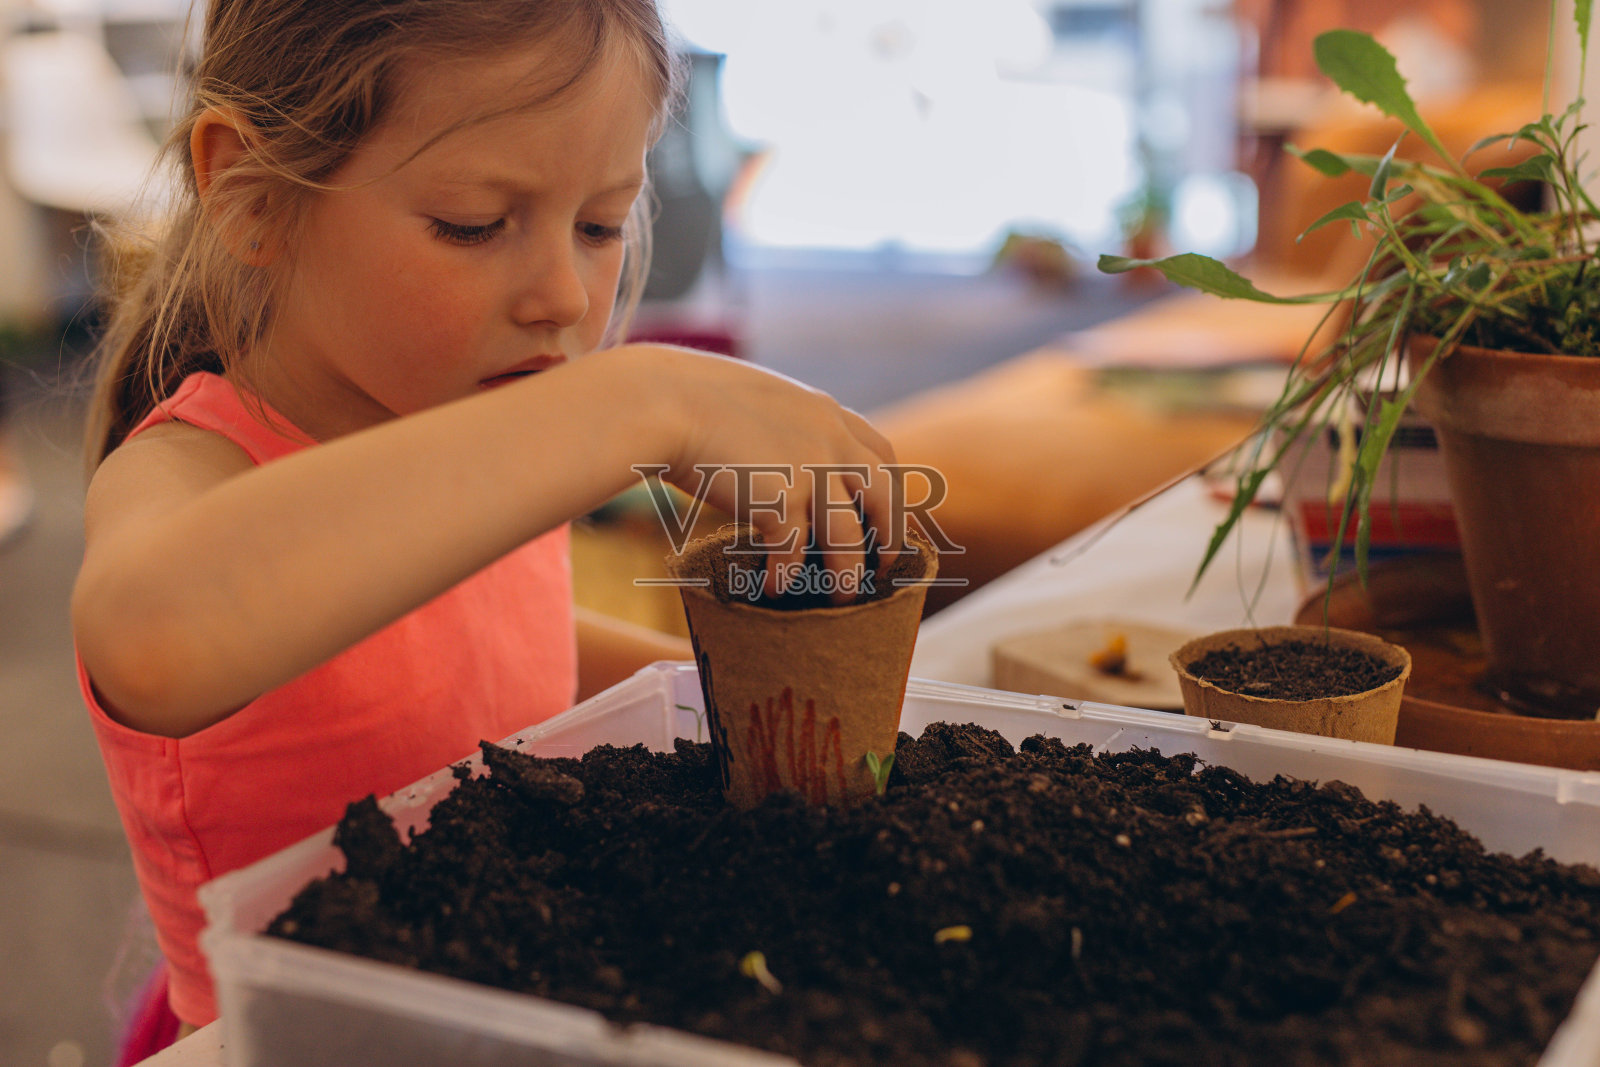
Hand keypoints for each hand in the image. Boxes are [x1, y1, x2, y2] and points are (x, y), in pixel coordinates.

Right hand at [618, 345, 903, 602]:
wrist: (665, 401)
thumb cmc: (693, 397)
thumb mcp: (760, 400)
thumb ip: (785, 428)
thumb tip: (781, 459)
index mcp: (826, 414)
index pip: (880, 453)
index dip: (888, 490)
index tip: (884, 516)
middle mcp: (829, 441)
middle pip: (883, 498)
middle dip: (889, 536)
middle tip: (882, 565)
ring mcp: (809, 471)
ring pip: (849, 538)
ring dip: (847, 574)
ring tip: (841, 598)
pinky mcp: (779, 500)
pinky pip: (793, 552)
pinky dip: (786, 575)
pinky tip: (773, 588)